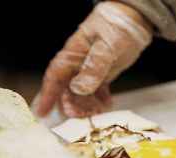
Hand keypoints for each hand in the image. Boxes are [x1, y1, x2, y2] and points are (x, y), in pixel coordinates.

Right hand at [37, 1, 152, 117]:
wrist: (134, 20)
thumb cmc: (117, 26)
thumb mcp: (107, 45)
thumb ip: (94, 66)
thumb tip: (79, 87)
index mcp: (73, 54)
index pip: (55, 76)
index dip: (47, 95)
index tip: (41, 112)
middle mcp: (78, 64)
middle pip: (67, 90)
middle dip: (71, 106)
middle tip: (79, 117)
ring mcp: (89, 70)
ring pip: (82, 94)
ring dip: (87, 106)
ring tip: (97, 112)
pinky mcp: (102, 75)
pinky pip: (96, 93)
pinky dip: (100, 101)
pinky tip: (107, 105)